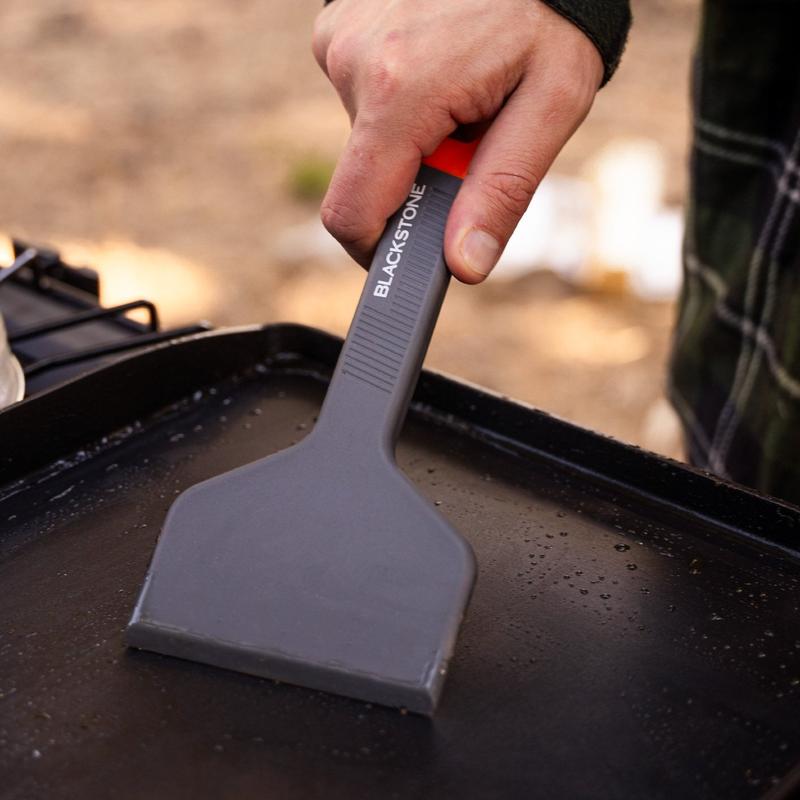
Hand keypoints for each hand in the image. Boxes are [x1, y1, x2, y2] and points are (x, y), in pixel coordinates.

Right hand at [312, 0, 602, 282]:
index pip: (353, 214)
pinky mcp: (339, 27)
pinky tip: (439, 67)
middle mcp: (354, 63)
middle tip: (470, 136)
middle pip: (364, 178)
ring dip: (411, 136)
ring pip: (366, 137)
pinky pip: (362, 96)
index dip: (379, 251)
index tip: (412, 253)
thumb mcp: (551, 103)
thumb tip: (464, 265)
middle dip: (415, 179)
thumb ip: (503, 191)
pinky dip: (400, 101)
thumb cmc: (552, 11)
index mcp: (401, 92)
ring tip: (461, 90)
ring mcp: (341, 39)